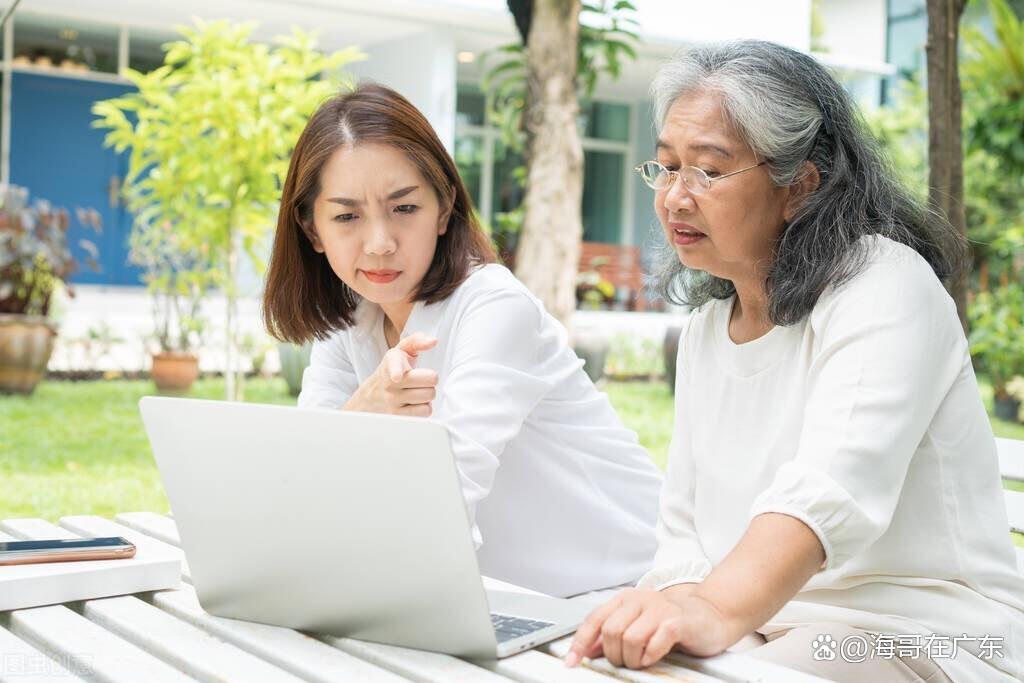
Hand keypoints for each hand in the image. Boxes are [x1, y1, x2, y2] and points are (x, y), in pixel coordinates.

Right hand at [344, 333, 438, 415]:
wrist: (372, 394)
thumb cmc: (393, 368)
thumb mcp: (401, 350)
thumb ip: (417, 341)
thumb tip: (433, 341)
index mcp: (391, 362)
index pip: (394, 365)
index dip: (396, 371)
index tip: (396, 377)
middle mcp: (390, 382)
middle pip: (430, 380)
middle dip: (430, 379)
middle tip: (421, 379)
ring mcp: (393, 400)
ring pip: (429, 396)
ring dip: (428, 393)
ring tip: (416, 390)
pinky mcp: (398, 415)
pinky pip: (425, 411)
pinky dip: (425, 407)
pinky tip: (415, 402)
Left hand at [566, 587, 731, 669]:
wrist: (711, 615)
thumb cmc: (673, 621)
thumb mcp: (638, 624)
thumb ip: (613, 634)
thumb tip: (588, 650)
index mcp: (626, 599)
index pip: (594, 619)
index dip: (580, 642)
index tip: (572, 661)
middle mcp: (640, 600)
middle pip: (610, 631)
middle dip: (613, 654)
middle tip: (626, 661)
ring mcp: (659, 609)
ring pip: (629, 639)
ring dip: (632, 659)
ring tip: (642, 660)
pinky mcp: (677, 622)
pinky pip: (653, 644)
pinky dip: (650, 656)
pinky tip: (655, 656)